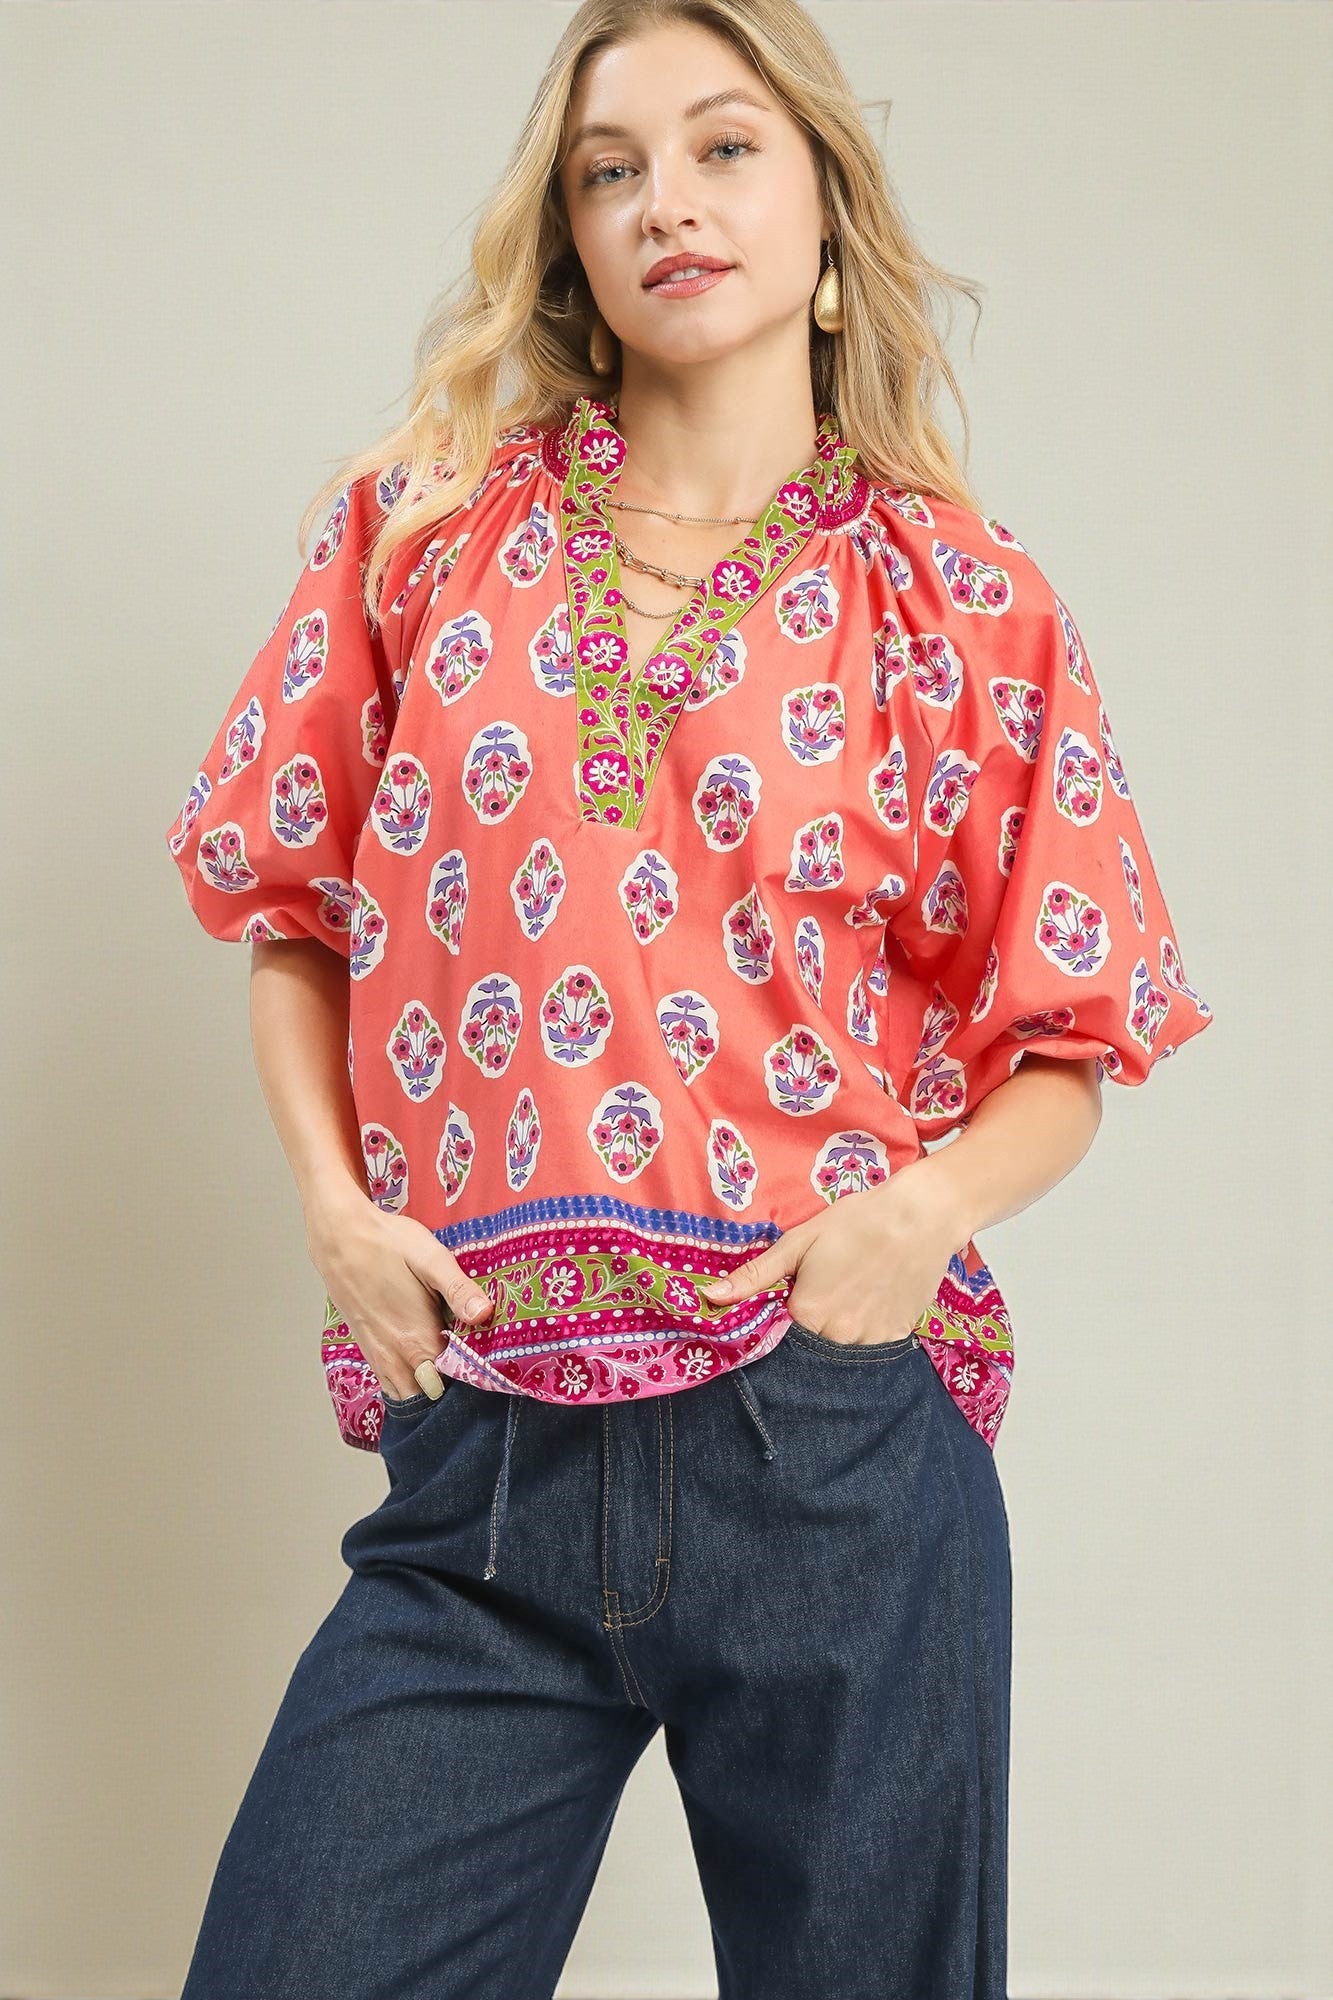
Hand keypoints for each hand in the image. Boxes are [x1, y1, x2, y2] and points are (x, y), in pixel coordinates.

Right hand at [304, 1192, 493, 1400]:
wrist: (338, 1238)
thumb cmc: (387, 1244)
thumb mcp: (430, 1258)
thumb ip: (458, 1290)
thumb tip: (486, 1314)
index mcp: (418, 1340)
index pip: (451, 1385)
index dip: (471, 1383)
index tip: (488, 1373)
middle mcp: (396, 1357)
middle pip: (429, 1397)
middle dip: (450, 1393)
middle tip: (471, 1374)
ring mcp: (378, 1356)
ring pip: (407, 1394)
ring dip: (427, 1391)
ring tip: (448, 1373)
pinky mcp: (367, 1349)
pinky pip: (390, 1383)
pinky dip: (407, 1383)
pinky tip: (421, 1366)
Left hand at [697, 1163, 967, 1347]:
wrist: (922, 1216)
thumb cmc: (857, 1221)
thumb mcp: (799, 1241)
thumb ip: (755, 1275)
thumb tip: (710, 1296)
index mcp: (808, 1314)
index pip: (779, 1337)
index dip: (781, 1319)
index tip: (788, 1300)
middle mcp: (838, 1336)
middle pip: (810, 1346)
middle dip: (809, 1327)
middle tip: (825, 1290)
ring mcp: (871, 1341)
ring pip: (841, 1349)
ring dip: (837, 1330)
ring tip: (849, 1292)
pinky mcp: (898, 1337)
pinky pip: (870, 1346)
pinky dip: (865, 1330)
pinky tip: (870, 1299)